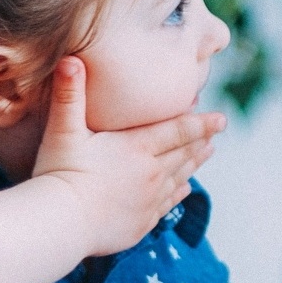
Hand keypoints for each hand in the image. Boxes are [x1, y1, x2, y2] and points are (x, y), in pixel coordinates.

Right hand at [30, 56, 225, 255]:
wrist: (60, 223)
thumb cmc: (59, 174)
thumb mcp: (63, 130)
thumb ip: (69, 95)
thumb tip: (69, 59)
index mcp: (137, 147)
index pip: (178, 131)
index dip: (201, 124)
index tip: (221, 119)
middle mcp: (151, 172)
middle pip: (183, 153)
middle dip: (201, 141)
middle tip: (216, 133)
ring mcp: (148, 200)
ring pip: (180, 177)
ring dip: (194, 163)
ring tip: (207, 153)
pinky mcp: (141, 222)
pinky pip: (168, 204)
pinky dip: (179, 192)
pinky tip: (185, 189)